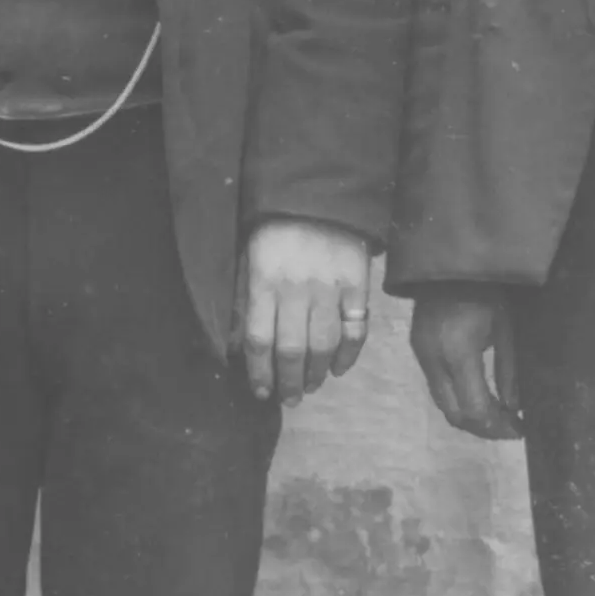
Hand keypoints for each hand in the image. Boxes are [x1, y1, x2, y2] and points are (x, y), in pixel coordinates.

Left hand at [234, 220, 371, 404]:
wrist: (319, 196)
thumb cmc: (275, 233)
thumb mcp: (247, 261)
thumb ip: (243, 301)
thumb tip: (236, 346)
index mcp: (264, 282)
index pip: (259, 340)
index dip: (259, 372)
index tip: (261, 392)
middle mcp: (296, 289)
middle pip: (291, 349)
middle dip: (289, 382)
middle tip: (290, 399)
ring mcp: (330, 288)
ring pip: (324, 344)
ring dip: (317, 373)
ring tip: (311, 387)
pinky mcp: (358, 285)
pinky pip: (356, 329)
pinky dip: (349, 355)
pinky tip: (339, 369)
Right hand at [410, 287, 522, 440]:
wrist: (449, 262)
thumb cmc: (486, 290)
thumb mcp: (506, 329)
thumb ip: (508, 371)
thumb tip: (514, 408)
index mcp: (458, 353)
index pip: (475, 408)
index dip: (498, 427)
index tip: (519, 431)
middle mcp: (434, 361)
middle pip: (454, 414)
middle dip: (483, 428)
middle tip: (509, 429)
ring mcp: (422, 357)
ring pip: (443, 404)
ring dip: (469, 417)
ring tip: (497, 416)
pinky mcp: (418, 351)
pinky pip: (437, 388)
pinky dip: (458, 400)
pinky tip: (479, 397)